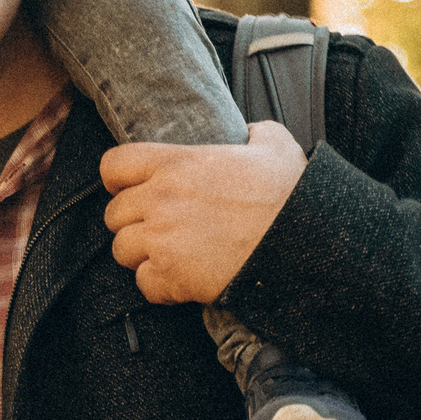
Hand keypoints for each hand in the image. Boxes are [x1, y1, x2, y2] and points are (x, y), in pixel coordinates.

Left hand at [102, 121, 305, 303]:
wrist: (306, 244)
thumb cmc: (290, 195)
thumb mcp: (274, 145)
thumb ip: (253, 132)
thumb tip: (249, 132)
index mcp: (176, 163)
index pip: (113, 166)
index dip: (119, 180)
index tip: (133, 189)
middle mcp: (161, 199)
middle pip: (114, 214)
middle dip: (134, 223)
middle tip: (161, 228)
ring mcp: (162, 239)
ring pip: (122, 251)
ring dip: (143, 255)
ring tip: (171, 255)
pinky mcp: (172, 276)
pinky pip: (144, 284)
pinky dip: (160, 287)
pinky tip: (183, 280)